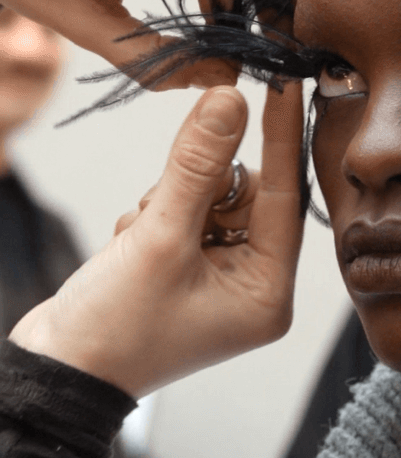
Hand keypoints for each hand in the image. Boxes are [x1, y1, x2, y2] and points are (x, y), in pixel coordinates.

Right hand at [10, 82, 303, 396]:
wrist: (57, 373)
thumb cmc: (114, 327)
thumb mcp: (159, 237)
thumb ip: (197, 165)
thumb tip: (231, 101)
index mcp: (268, 295)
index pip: (285, 198)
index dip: (279, 139)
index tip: (283, 84)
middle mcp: (253, 289)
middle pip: (247, 197)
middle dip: (201, 187)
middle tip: (163, 206)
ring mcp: (219, 282)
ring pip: (210, 200)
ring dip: (169, 202)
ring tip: (138, 239)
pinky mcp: (186, 272)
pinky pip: (184, 216)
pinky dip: (153, 217)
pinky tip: (129, 248)